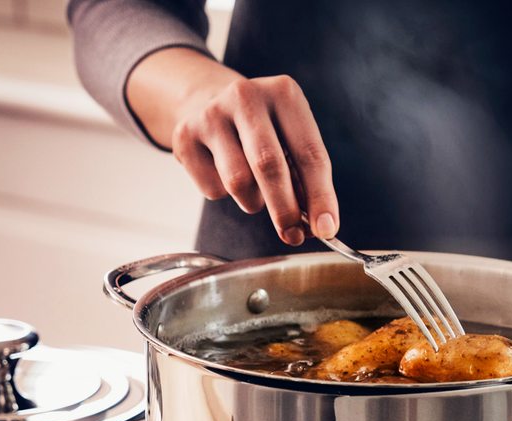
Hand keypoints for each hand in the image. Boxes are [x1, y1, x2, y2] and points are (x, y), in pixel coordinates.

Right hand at [126, 47, 338, 245]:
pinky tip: (224, 175)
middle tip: (294, 236)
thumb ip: (305, 182)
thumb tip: (318, 226)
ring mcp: (211, 113)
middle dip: (285, 210)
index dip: (320, 197)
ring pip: (238, 182)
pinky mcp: (184, 135)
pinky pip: (212, 188)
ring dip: (252, 202)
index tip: (327, 229)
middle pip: (269, 167)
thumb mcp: (291, 143)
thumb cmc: (263, 132)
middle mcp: (246, 96)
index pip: (310, 154)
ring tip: (254, 192)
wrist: (209, 102)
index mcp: (284, 94)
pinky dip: (224, 196)